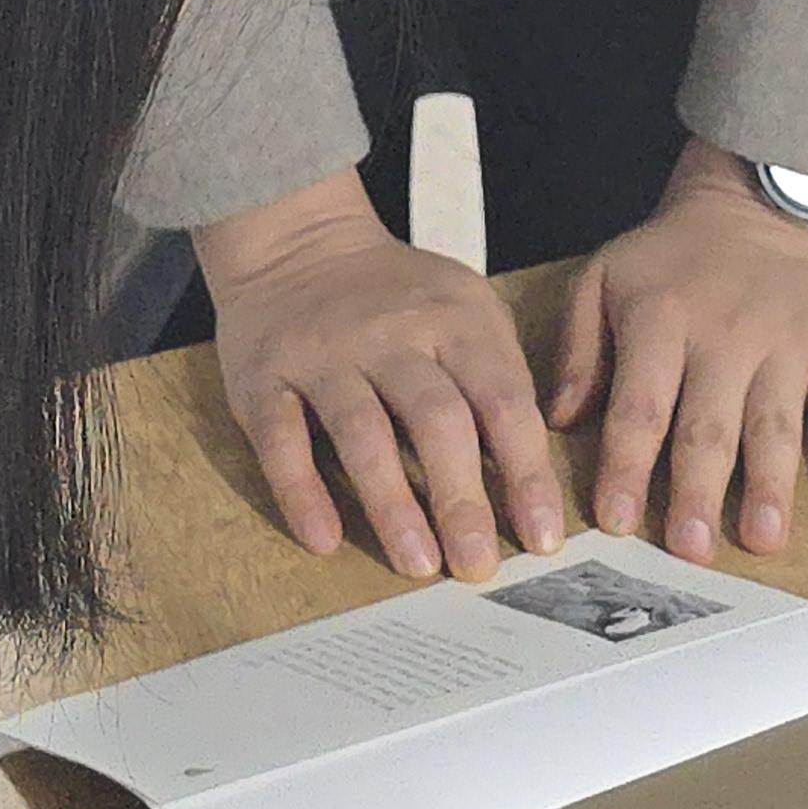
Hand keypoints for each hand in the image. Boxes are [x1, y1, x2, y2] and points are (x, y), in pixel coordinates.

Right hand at [199, 171, 565, 579]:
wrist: (298, 242)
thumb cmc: (397, 296)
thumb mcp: (465, 309)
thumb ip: (498, 377)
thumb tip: (530, 477)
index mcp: (455, 319)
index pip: (502, 400)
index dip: (526, 472)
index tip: (542, 535)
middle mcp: (391, 334)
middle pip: (436, 420)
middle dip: (462, 499)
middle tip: (478, 566)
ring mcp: (324, 354)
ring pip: (362, 433)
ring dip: (392, 504)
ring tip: (418, 564)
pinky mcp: (265, 377)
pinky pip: (281, 440)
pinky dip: (302, 492)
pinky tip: (324, 540)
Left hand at [551, 143, 807, 563]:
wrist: (756, 200)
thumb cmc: (669, 257)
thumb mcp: (603, 278)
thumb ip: (578, 348)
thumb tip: (560, 422)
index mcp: (660, 319)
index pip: (640, 404)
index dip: (626, 465)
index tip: (615, 522)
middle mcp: (724, 333)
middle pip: (708, 424)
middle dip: (698, 491)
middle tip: (691, 552)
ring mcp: (786, 340)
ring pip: (775, 422)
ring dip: (770, 484)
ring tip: (763, 539)